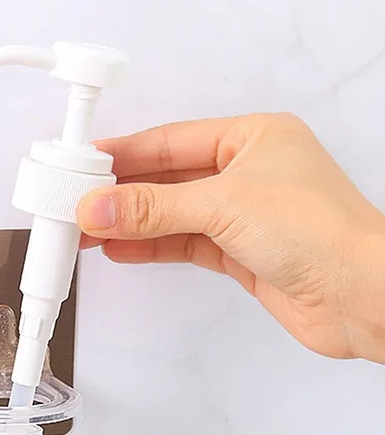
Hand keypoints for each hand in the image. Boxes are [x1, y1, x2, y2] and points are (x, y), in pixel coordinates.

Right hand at [76, 113, 384, 363]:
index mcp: (252, 138)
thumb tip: (99, 205)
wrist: (360, 296)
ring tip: (89, 229)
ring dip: (130, 223)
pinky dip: (149, 247)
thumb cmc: (323, 233)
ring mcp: (242, 215)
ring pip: (171, 214)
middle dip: (121, 193)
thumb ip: (153, 208)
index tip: (84, 164)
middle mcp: (247, 173)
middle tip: (78, 201)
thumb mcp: (224, 205)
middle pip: (166, 179)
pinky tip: (120, 249)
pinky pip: (182, 244)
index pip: (170, 142)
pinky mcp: (239, 253)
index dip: (124, 154)